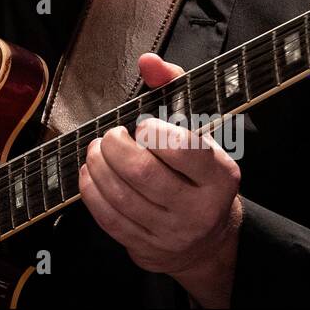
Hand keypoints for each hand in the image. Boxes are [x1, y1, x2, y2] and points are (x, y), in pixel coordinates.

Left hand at [78, 52, 242, 305]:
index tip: (143, 125)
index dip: (155, 133)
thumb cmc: (197, 172)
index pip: (184, 151)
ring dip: (98, 166)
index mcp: (219, 177)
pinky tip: (90, 173)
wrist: (206, 240)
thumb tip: (148, 61)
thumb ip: (174, 88)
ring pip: (121, 197)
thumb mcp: (198, 130)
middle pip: (144, 174)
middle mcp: (199, 210)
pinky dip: (91, 191)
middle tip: (110, 136)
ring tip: (97, 150)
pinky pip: (108, 219)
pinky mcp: (146, 248)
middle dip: (115, 147)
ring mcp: (171, 233)